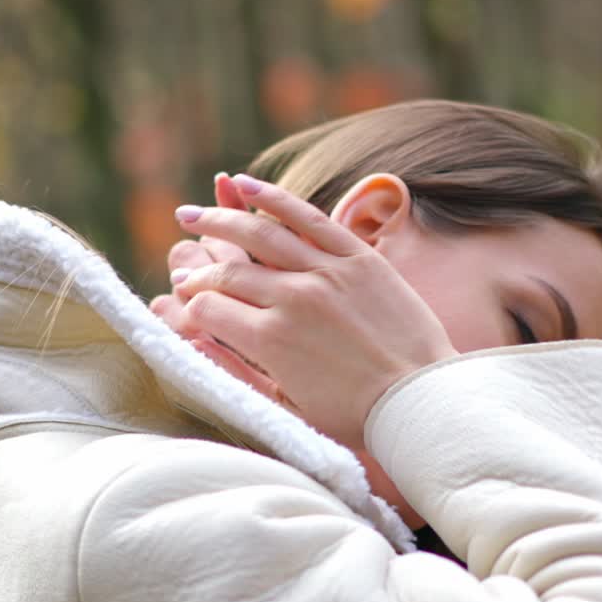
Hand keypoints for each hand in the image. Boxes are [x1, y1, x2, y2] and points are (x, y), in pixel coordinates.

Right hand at [158, 174, 458, 449]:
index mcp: (270, 341)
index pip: (208, 310)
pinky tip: (242, 185)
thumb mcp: (288, 408)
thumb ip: (240, 373)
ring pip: (259, 234)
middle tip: (182, 268)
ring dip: (218, 220)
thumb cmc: (355, 416)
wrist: (420, 399)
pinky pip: (308, 217)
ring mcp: (327, 273)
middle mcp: (293, 299)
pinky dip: (272, 198)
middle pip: (227, 272)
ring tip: (190, 216)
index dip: (189, 306)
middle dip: (196, 271)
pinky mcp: (358, 257)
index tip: (185, 305)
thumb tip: (196, 343)